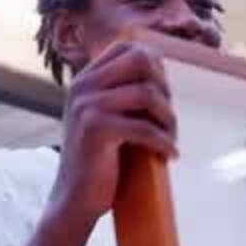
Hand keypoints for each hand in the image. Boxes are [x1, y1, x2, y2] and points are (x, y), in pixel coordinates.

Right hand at [45, 42, 177, 230]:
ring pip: (146, 94)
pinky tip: (170, 155)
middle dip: (164, 87)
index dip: (155, 65)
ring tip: (171, 138)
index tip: (163, 94)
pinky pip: (144, 127)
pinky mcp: (95, 131)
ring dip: (168, 119)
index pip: (127, 46)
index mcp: (85, 79)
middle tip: (167, 117)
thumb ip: (123, 92)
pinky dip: (164, 142)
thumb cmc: (99, 160)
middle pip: (140, 60)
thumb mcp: (106, 117)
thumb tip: (161, 69)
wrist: (75, 199)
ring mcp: (86, 107)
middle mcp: (82, 86)